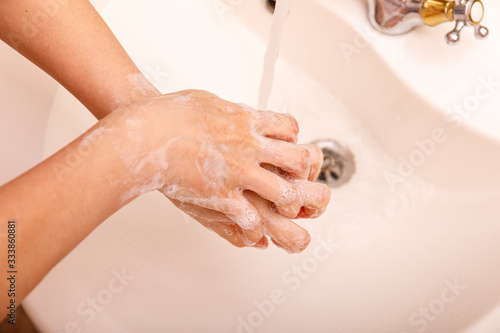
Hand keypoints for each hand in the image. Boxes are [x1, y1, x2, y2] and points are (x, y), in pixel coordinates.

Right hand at [116, 89, 326, 245]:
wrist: (147, 134)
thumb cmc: (170, 114)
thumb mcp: (207, 101)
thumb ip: (229, 110)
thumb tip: (240, 114)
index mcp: (246, 121)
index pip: (289, 127)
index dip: (294, 140)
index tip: (288, 148)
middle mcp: (250, 146)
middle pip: (298, 159)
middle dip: (304, 174)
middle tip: (299, 182)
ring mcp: (238, 172)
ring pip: (284, 192)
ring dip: (288, 204)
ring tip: (285, 210)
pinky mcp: (222, 195)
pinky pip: (251, 218)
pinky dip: (255, 228)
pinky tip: (253, 231)